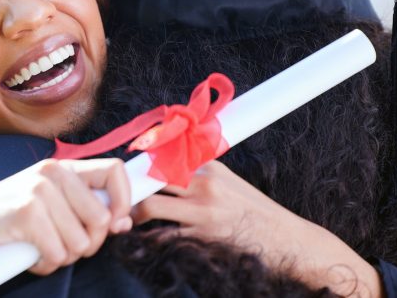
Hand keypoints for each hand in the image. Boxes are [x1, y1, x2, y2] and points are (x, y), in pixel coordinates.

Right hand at [0, 158, 132, 274]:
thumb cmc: (13, 217)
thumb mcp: (52, 203)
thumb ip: (86, 207)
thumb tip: (123, 223)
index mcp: (63, 167)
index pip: (115, 171)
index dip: (124, 202)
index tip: (115, 225)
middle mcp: (53, 172)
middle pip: (101, 219)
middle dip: (88, 244)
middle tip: (64, 246)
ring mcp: (39, 191)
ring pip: (80, 243)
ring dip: (63, 257)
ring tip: (41, 248)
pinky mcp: (27, 213)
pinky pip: (56, 254)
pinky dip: (44, 264)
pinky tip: (28, 255)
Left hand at [131, 161, 381, 296]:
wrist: (287, 238)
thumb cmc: (253, 210)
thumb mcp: (228, 181)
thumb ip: (198, 172)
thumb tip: (164, 166)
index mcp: (208, 166)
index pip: (160, 157)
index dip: (137, 166)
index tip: (119, 172)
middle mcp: (203, 183)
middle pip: (150, 178)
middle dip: (127, 186)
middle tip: (109, 194)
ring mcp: (203, 210)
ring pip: (151, 206)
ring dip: (131, 212)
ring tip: (122, 217)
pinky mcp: (204, 235)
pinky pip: (165, 236)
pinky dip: (149, 238)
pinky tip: (140, 238)